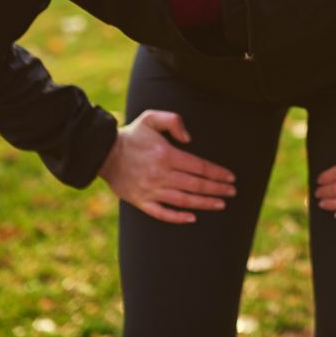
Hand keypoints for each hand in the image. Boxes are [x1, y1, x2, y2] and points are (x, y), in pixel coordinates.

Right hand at [97, 110, 236, 222]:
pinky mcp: (140, 201)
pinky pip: (162, 213)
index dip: (217, 173)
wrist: (103, 153)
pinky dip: (178, 217)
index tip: (231, 178)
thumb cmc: (132, 135)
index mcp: (166, 155)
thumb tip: (190, 139)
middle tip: (232, 192)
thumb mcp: (151, 118)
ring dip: (204, 203)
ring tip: (221, 205)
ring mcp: (150, 190)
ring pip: (184, 201)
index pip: (199, 166)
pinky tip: (192, 218)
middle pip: (195, 185)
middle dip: (217, 189)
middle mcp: (161, 174)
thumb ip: (174, 121)